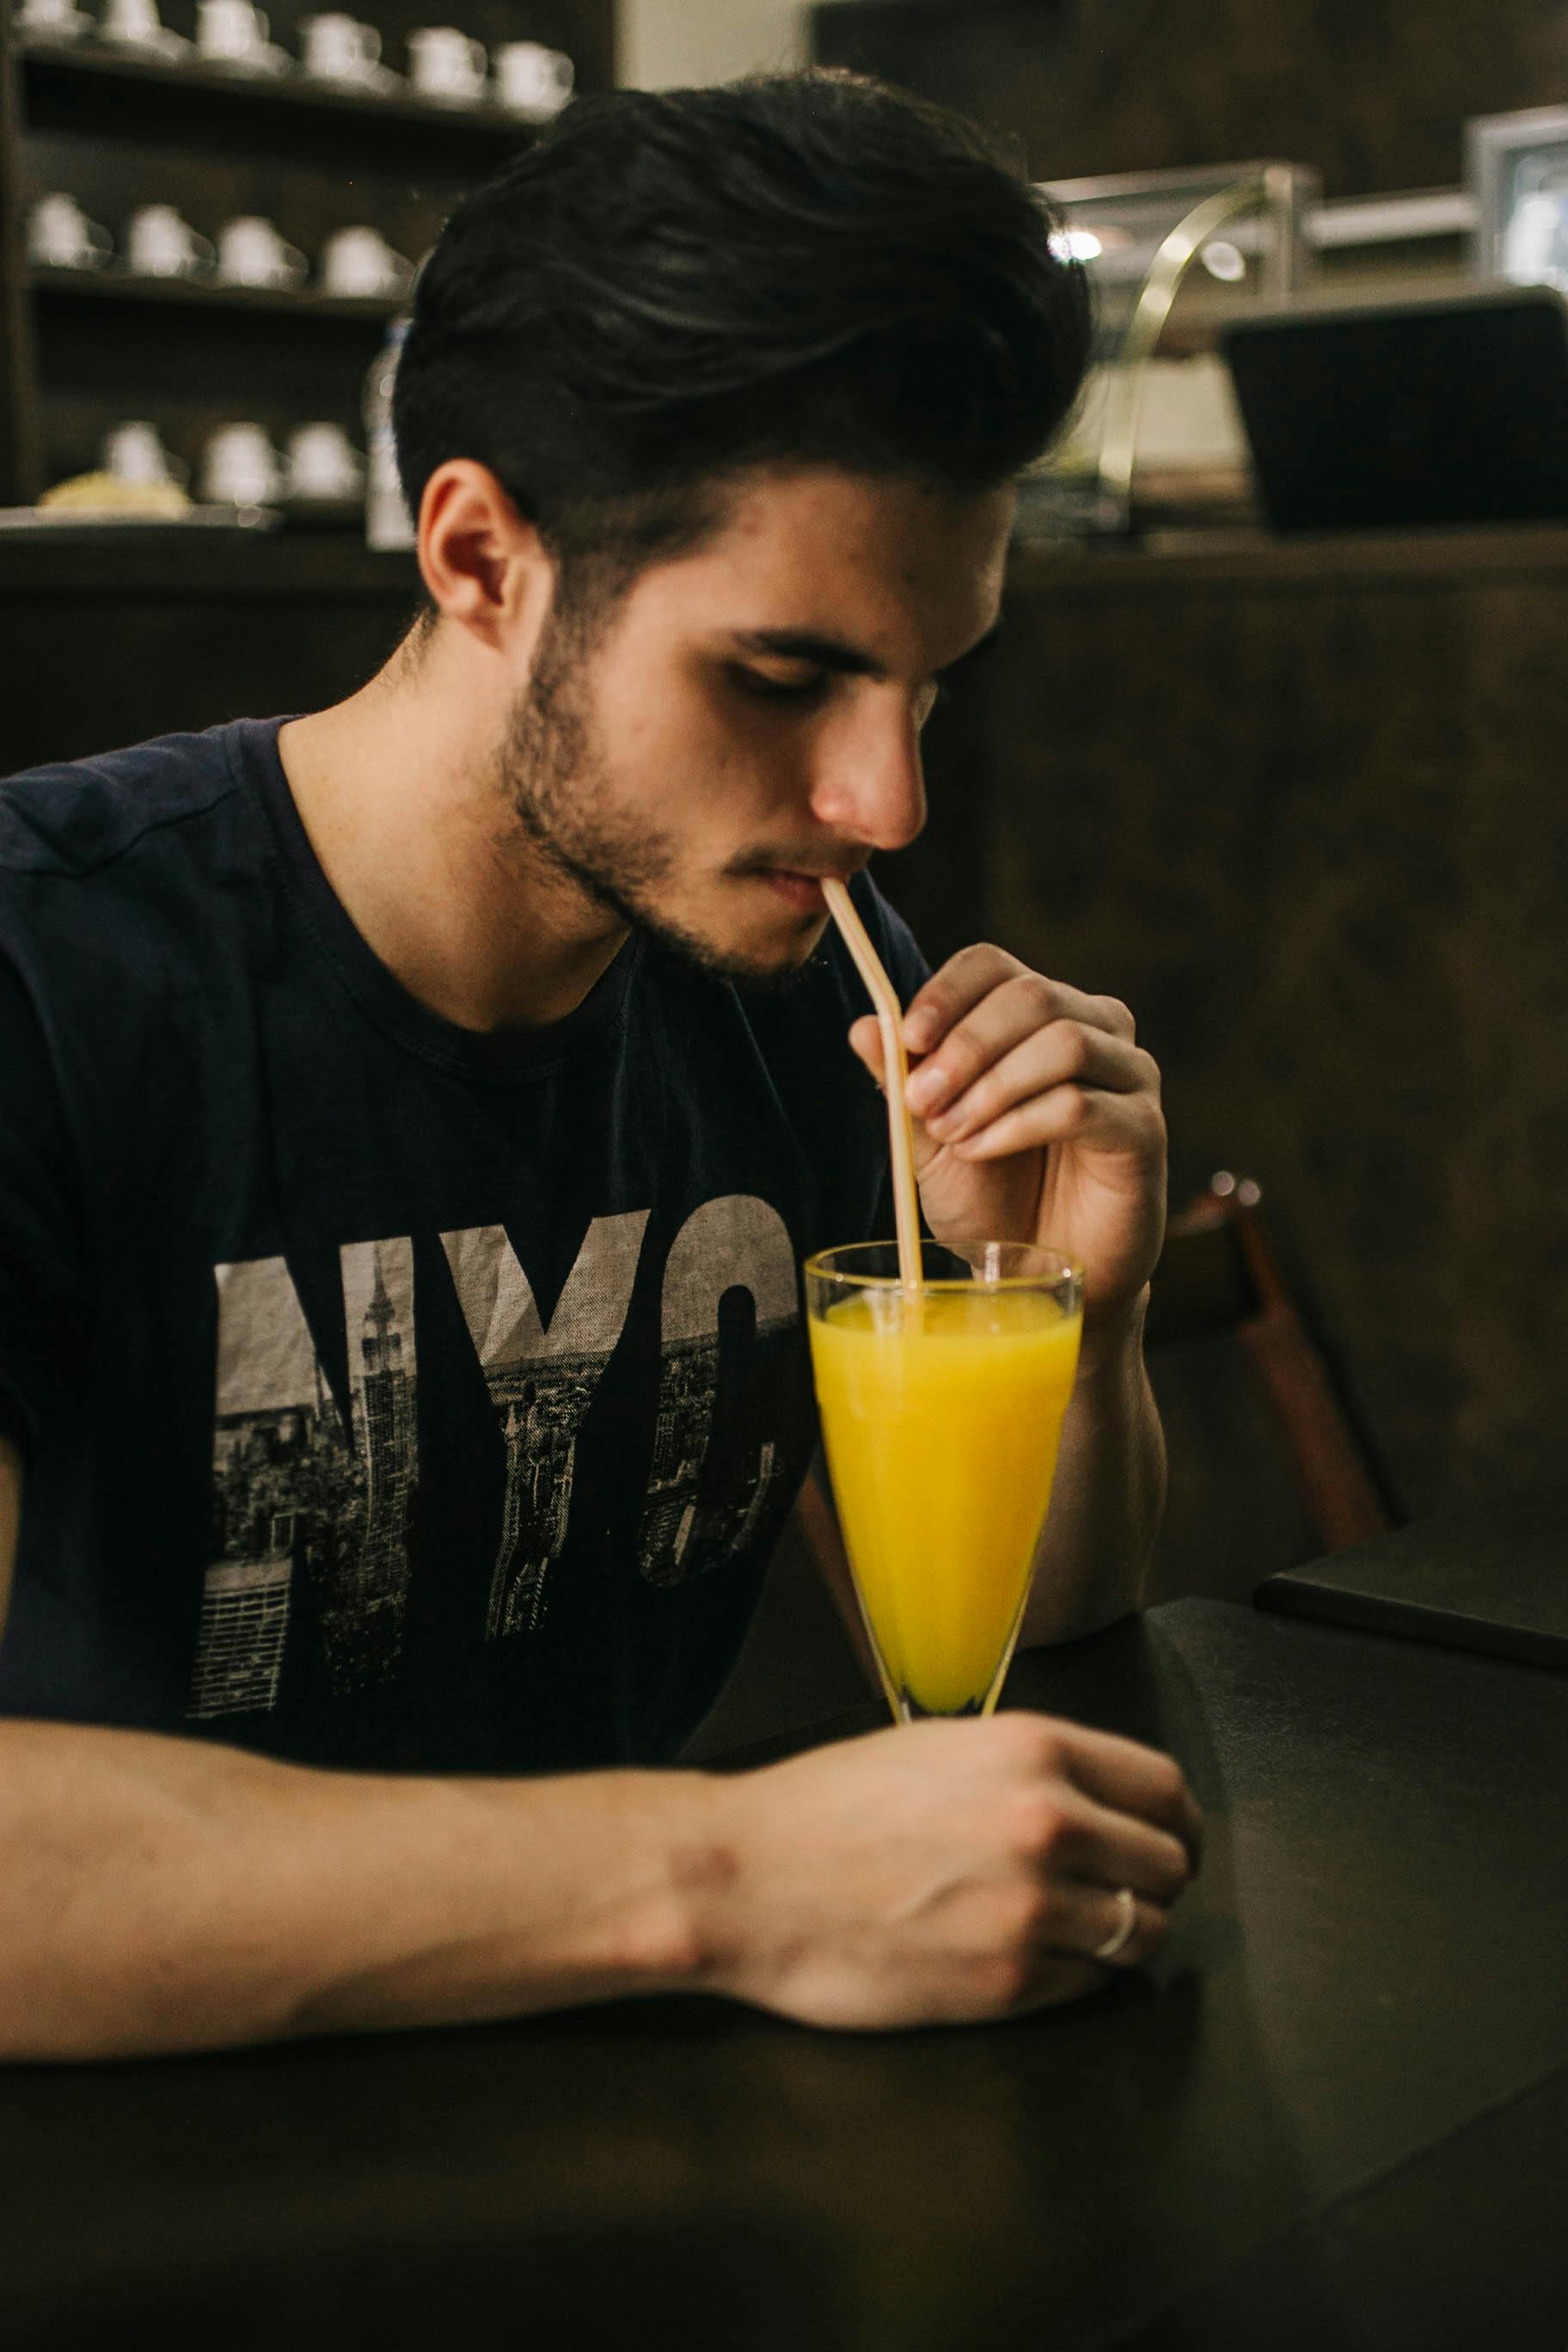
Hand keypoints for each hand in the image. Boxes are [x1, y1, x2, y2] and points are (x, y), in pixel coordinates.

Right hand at [702, 1713, 1200, 2030]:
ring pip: (1142, 1932)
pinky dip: (1073, 1976)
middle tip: (1122, 1890)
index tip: (1169, 1838)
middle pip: (1169, 1864)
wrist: (747, 1879)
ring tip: (1074, 1930)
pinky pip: (1087, 1984)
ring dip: (1121, 1935)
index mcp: (1034, 1751)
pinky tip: (1025, 1957)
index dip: (1175, 1820)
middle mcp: (1048, 1824)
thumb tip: (1098, 1800)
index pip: (1163, 1789)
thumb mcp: (941, 1747)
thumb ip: (1030, 1767)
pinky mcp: (1008, 1983)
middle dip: (1155, 1880)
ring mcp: (1032, 1909)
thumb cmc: (825, 1808)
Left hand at [848, 945, 1165, 1340]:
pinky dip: (1019, 1124)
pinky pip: (1081, 1103)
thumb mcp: (928, 1139)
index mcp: (1037, 1016)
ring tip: (954, 1134)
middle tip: (922, 1101)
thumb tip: (864, 1026)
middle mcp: (1092, 1029)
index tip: (908, 1039)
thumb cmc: (990, 1201)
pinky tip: (985, 1149)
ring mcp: (1127, 1076)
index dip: (947, 993)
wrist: (1036, 1276)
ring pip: (1063, 1041)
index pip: (994, 965)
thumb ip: (903, 1083)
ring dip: (993, 1087)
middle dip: (965, 1046)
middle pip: (1031, 995)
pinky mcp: (1143, 1128)